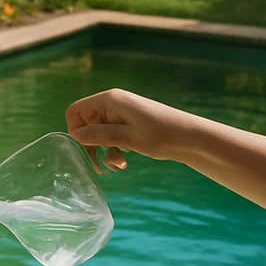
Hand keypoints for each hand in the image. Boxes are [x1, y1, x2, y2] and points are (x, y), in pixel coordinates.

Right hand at [65, 89, 188, 172]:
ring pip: (99, 133)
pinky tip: (124, 162)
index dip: (75, 130)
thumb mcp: (127, 138)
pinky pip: (111, 136)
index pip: (76, 111)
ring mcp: (121, 114)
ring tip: (117, 165)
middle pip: (86, 123)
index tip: (84, 149)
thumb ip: (100, 135)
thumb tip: (76, 135)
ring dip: (104, 151)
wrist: (189, 137)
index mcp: (109, 100)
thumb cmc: (161, 135)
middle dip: (90, 145)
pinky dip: (114, 150)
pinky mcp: (129, 124)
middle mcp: (113, 104)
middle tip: (97, 166)